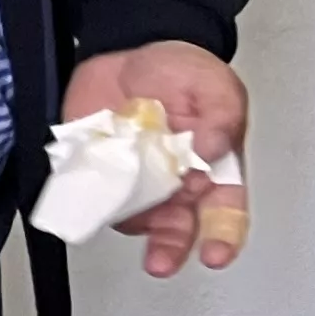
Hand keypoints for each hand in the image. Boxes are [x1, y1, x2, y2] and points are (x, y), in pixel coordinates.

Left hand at [63, 41, 250, 278]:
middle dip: (169, 248)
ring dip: (125, 218)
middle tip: (160, 261)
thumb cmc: (183, 73)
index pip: (226, 212)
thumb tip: (212, 147)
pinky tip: (89, 187)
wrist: (130, 53)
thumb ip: (221, 117)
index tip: (214, 253)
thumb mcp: (215, 85)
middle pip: (177, 228)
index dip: (223, 237)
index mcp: (214, 168)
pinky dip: (88, 195)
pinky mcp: (99, 171)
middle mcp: (175, 183)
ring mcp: (135, 181)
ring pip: (132, 216)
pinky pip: (91, 193)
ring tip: (120, 200)